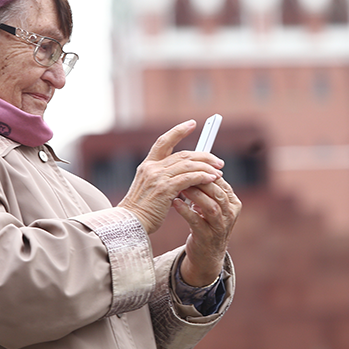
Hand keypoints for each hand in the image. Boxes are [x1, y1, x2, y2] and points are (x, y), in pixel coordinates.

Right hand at [119, 120, 224, 234]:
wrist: (130, 224)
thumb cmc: (143, 211)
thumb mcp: (151, 189)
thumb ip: (166, 179)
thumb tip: (187, 177)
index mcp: (147, 165)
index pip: (163, 141)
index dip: (178, 131)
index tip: (192, 124)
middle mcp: (152, 168)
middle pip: (183, 154)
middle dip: (203, 156)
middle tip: (218, 161)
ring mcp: (157, 177)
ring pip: (188, 165)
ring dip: (206, 167)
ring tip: (219, 171)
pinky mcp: (164, 188)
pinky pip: (189, 178)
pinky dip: (202, 177)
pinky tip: (212, 179)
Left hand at [173, 176, 241, 286]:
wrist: (206, 254)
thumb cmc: (206, 224)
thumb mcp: (211, 206)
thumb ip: (208, 189)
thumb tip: (195, 166)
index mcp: (233, 203)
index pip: (221, 182)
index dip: (206, 172)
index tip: (189, 165)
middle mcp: (230, 214)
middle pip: (217, 192)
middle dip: (200, 181)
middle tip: (183, 174)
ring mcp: (220, 227)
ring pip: (211, 206)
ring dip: (195, 195)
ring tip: (179, 187)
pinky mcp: (207, 237)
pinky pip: (197, 222)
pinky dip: (186, 211)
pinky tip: (175, 203)